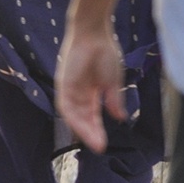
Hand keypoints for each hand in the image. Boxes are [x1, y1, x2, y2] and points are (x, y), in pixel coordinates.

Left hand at [56, 21, 125, 153]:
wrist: (94, 35)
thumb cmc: (104, 54)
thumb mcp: (112, 82)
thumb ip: (113, 100)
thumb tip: (120, 117)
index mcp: (90, 94)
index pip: (92, 117)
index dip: (97, 130)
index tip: (104, 145)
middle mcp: (78, 94)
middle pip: (83, 119)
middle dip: (91, 133)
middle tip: (100, 148)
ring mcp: (69, 90)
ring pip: (74, 116)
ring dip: (83, 129)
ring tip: (94, 142)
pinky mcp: (63, 84)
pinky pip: (66, 105)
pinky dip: (74, 117)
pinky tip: (82, 127)